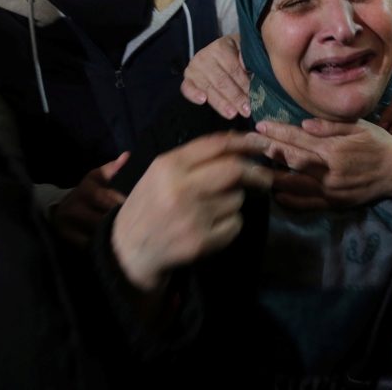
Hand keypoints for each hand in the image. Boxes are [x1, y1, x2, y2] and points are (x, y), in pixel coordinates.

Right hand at [52, 153, 129, 246]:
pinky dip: (100, 245)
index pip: (111, 201)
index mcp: (86, 190)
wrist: (60, 208)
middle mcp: (75, 207)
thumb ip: (112, 169)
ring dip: (112, 236)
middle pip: (105, 219)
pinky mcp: (67, 237)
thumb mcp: (97, 178)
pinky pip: (88, 244)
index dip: (126, 208)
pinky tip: (113, 245)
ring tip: (129, 238)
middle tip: (138, 227)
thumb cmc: (87, 192)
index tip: (141, 212)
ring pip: (97, 233)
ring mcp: (69, 223)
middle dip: (121, 223)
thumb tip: (127, 155)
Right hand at [111, 133, 272, 291]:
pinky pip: (235, 224)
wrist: (128, 251)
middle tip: (264, 178)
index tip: (263, 144)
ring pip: (237, 199)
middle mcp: (180, 188)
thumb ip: (194, 157)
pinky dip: (231, 223)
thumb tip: (236, 140)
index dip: (246, 142)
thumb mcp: (160, 174)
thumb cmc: (148, 205)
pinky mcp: (201, 242)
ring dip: (235, 201)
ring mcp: (192, 217)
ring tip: (216, 207)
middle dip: (256, 173)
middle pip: (235, 170)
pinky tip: (213, 226)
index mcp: (168, 166)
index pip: (217, 145)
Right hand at [181, 33, 250, 118]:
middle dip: (236, 98)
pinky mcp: (187, 79)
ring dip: (221, 103)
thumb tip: (244, 64)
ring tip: (233, 114)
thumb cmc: (236, 52)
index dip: (245, 85)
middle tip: (247, 111)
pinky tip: (202, 101)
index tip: (256, 99)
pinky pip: (187, 88)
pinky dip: (193, 94)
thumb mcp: (244, 48)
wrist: (220, 50)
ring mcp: (194, 68)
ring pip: (208, 88)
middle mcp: (204, 57)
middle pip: (222, 81)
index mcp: (220, 48)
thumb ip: (246, 55)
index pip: (234, 70)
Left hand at [253, 118, 391, 208]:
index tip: (261, 127)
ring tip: (254, 170)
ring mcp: (332, 189)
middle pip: (293, 160)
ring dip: (274, 176)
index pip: (300, 139)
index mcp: (335, 149)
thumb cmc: (380, 144)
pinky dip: (291, 200)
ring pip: (296, 184)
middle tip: (249, 144)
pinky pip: (309, 203)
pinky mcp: (336, 203)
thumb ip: (331, 126)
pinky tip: (277, 195)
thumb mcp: (360, 127)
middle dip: (269, 151)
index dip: (278, 133)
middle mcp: (331, 170)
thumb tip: (304, 125)